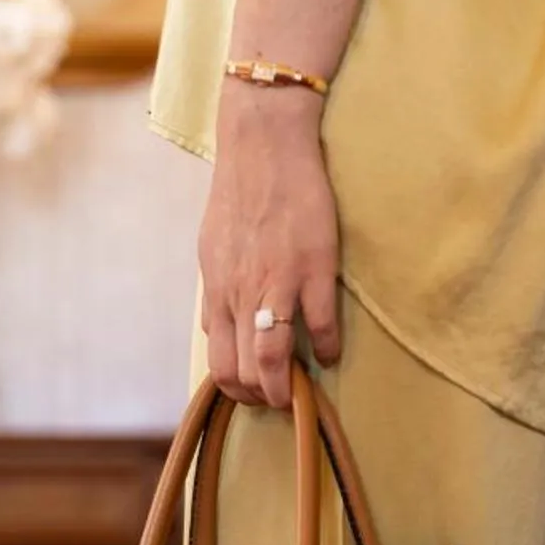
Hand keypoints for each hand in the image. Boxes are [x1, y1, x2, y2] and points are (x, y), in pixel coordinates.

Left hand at [198, 86, 343, 408]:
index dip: (237, 389)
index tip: (254, 393)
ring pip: (274, 358)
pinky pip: (322, 325)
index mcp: (217, 292)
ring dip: (289, 386)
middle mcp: (241, 294)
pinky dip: (329, 349)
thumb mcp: (212, 250)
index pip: (220, 364)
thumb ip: (217, 293)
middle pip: (244, 371)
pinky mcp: (313, 267)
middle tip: (281, 400)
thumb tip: (217, 328)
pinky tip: (332, 353)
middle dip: (262, 397)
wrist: (264, 145)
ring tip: (301, 391)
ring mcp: (277, 283)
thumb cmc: (239, 195)